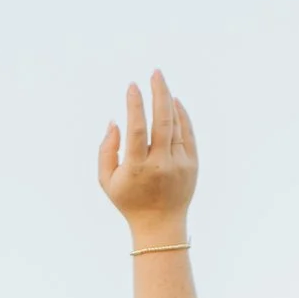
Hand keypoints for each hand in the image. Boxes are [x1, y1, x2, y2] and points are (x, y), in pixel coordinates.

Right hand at [98, 69, 198, 238]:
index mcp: (138, 168)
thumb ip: (106, 150)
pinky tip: (173, 102)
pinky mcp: (192, 164)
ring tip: (161, 83)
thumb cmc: (129, 200)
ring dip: (168, 101)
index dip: (135, 105)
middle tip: (155, 72)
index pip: (138, 129)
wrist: (160, 225)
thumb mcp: (107, 181)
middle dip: (159, 92)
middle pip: (162, 121)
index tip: (132, 86)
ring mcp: (180, 164)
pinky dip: (181, 115)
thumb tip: (115, 121)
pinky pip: (188, 133)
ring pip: (176, 124)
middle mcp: (161, 164)